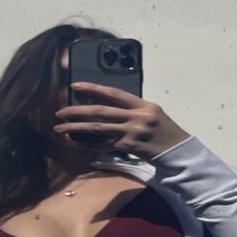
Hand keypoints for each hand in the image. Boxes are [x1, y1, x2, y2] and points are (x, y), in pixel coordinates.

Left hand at [54, 83, 189, 158]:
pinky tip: (75, 142)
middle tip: (59, 112)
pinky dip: (88, 143)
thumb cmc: (164, 130)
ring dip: (76, 128)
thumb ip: (132, 108)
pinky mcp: (128, 148)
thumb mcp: (152, 112)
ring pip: (98, 129)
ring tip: (60, 128)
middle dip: (77, 111)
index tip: (76, 86)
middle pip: (101, 112)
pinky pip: (103, 145)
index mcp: (142, 105)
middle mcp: (136, 118)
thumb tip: (108, 104)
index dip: (93, 88)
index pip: (114, 93)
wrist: (177, 151)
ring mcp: (131, 134)